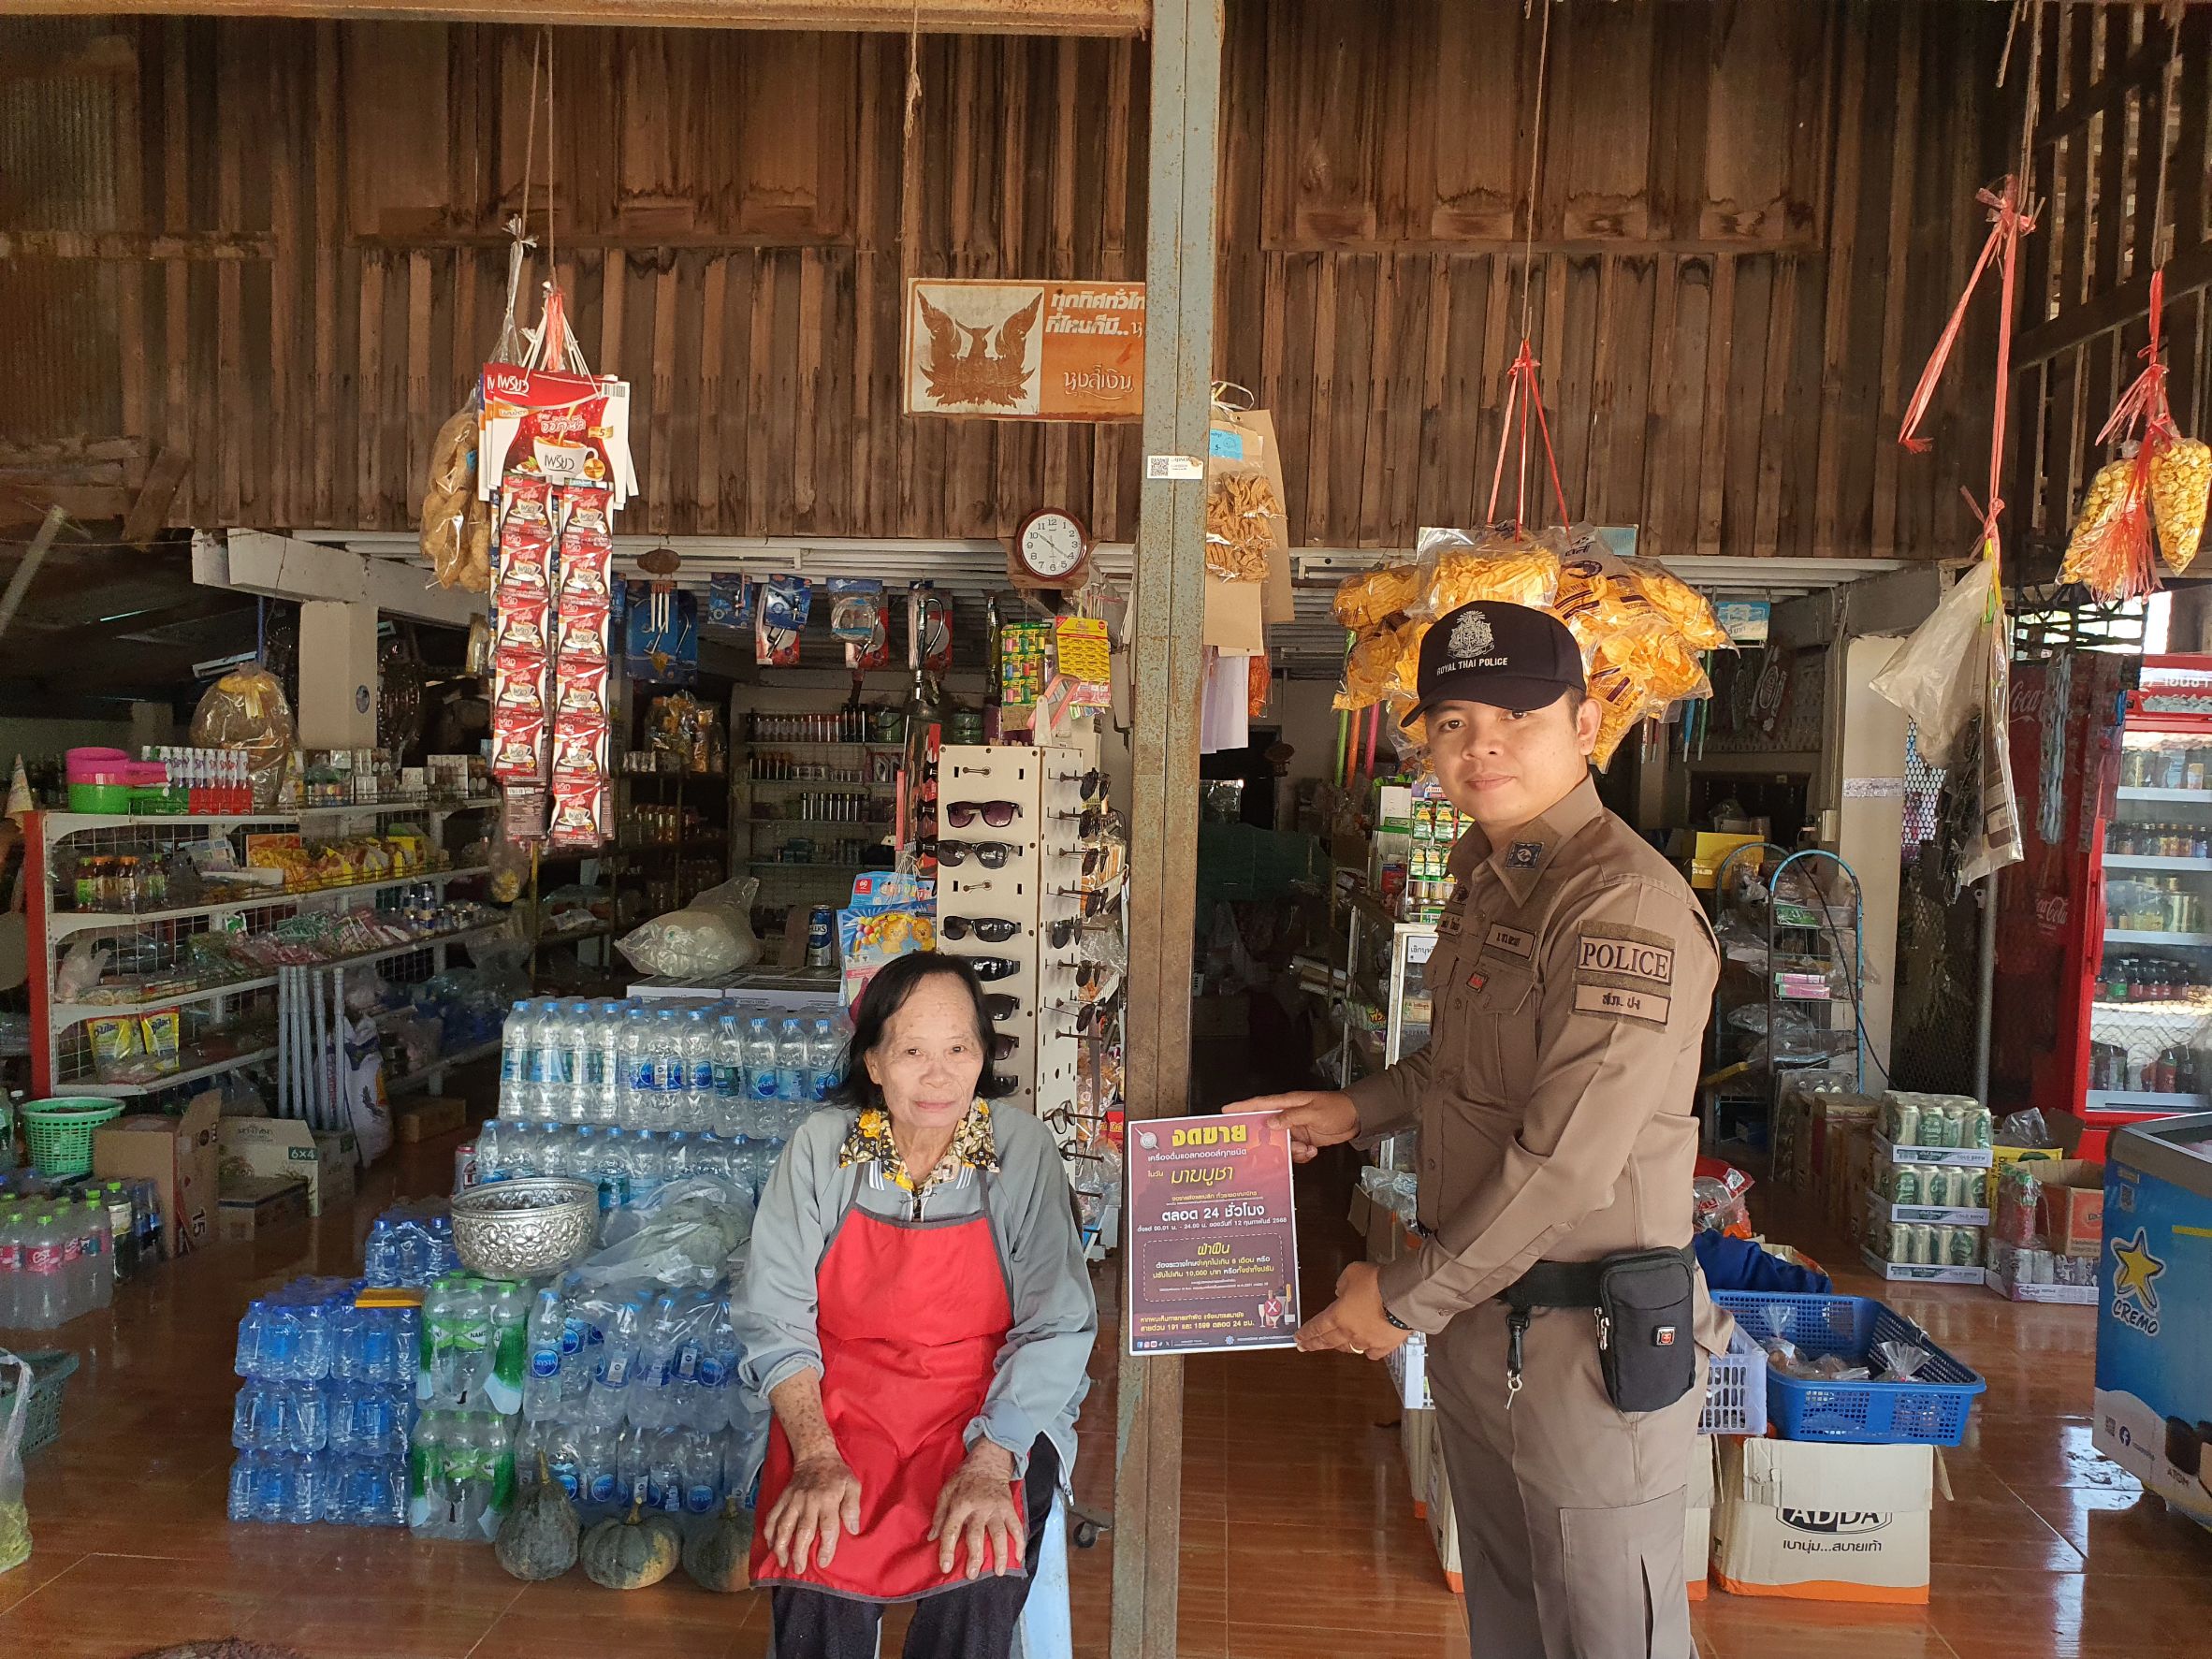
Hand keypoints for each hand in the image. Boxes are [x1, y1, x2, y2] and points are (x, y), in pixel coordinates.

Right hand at [765, 1450, 862, 1572]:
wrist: (815, 1456)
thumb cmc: (837, 1475)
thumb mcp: (852, 1486)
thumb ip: (853, 1507)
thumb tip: (853, 1529)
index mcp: (828, 1500)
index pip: (828, 1527)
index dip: (826, 1546)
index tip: (823, 1562)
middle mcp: (808, 1502)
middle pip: (803, 1530)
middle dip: (799, 1552)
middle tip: (799, 1569)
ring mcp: (792, 1501)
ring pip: (783, 1526)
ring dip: (781, 1546)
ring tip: (783, 1562)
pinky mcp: (782, 1499)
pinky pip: (772, 1517)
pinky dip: (769, 1533)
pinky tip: (770, 1546)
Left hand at [929, 1440, 1024, 1579]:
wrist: (988, 1461)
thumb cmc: (964, 1478)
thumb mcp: (946, 1491)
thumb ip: (939, 1515)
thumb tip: (931, 1538)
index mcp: (960, 1504)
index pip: (951, 1530)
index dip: (947, 1550)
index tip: (945, 1567)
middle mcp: (978, 1508)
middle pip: (976, 1535)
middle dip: (974, 1557)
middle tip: (972, 1574)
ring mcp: (996, 1508)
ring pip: (999, 1533)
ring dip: (1000, 1554)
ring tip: (998, 1571)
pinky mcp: (1009, 1508)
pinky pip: (1016, 1526)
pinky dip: (1019, 1542)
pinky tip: (1018, 1557)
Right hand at [1224, 1089, 1359, 1163]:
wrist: (1357, 1118)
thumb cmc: (1337, 1108)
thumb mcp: (1314, 1112)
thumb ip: (1291, 1117)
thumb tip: (1271, 1122)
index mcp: (1288, 1103)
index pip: (1260, 1104)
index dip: (1242, 1108)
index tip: (1226, 1112)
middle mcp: (1289, 1116)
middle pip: (1268, 1129)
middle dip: (1268, 1141)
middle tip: (1268, 1150)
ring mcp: (1296, 1128)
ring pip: (1281, 1144)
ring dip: (1291, 1151)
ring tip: (1305, 1148)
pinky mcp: (1304, 1139)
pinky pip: (1294, 1151)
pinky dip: (1301, 1155)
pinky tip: (1311, 1150)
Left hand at [1296, 1261, 1412, 1359]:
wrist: (1403, 1296)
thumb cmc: (1378, 1283)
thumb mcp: (1352, 1272)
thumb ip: (1343, 1283)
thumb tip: (1341, 1289)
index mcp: (1338, 1315)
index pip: (1316, 1327)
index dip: (1306, 1333)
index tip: (1298, 1338)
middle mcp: (1350, 1331)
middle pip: (1327, 1341)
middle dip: (1314, 1344)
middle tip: (1304, 1348)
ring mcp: (1367, 1340)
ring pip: (1349, 1348)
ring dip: (1339, 1347)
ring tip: (1334, 1345)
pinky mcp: (1385, 1344)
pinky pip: (1373, 1353)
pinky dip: (1368, 1351)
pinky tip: (1367, 1349)